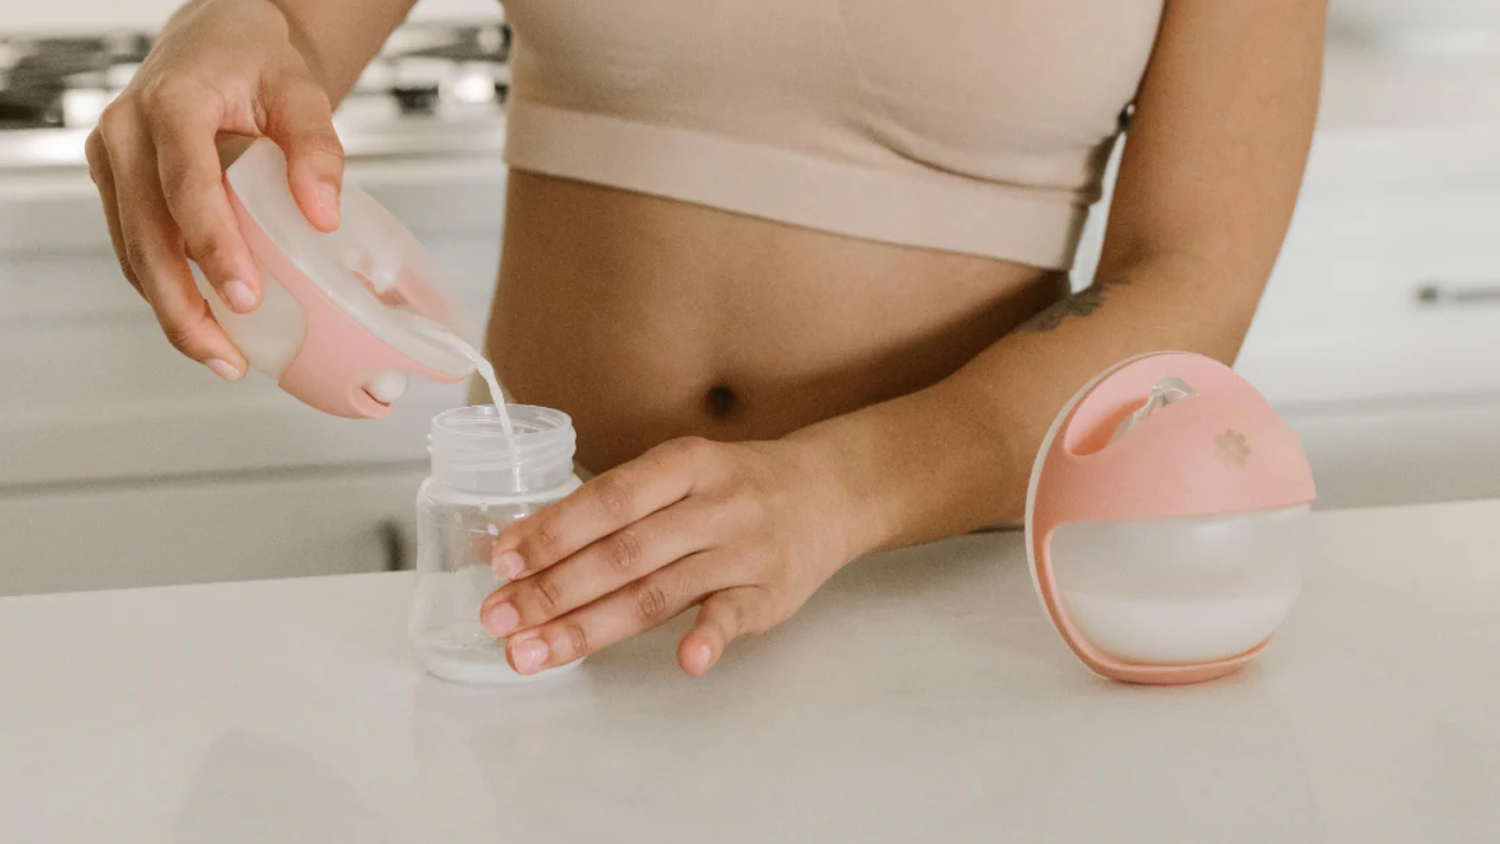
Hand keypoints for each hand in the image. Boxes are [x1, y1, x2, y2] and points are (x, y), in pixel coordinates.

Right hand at [85, 0, 343, 379]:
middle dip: (184, 306)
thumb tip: (324, 215)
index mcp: (171, 104)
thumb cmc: (254, 62)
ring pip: (133, 253)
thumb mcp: (300, 90)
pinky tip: (205, 326)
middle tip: (229, 357)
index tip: (244, 296)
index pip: (185, 185)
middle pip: (146, 236)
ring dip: (173, 312)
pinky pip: (136, 249)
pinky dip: (167, 292)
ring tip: (223, 359)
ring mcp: (114, 161)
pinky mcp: (118, 185)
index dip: (212, 246)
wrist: (214, 42)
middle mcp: (127, 134)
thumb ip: (316, 146)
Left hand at [480, 436, 864, 675]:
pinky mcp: (771, 592)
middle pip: (623, 552)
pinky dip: (710, 636)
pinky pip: (735, 615)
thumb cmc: (735, 486)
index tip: (500, 563)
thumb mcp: (679, 475)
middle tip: (499, 619)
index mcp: (683, 464)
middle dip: (553, 590)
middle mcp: (713, 504)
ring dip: (591, 627)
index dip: (552, 532)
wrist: (831, 491)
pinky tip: (684, 661)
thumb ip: (613, 510)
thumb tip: (519, 545)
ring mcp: (744, 550)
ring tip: (534, 652)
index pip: (608, 499)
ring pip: (659, 591)